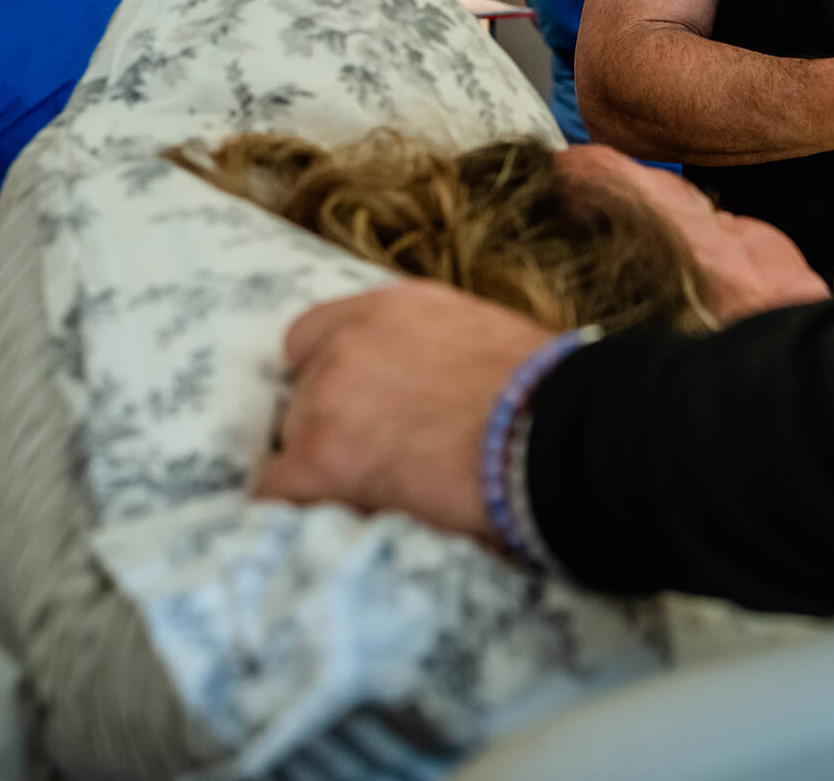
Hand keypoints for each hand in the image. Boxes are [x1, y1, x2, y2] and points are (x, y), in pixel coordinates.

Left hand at [251, 280, 553, 538]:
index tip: (356, 414)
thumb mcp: (483, 342)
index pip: (312, 339)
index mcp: (392, 308)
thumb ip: (433, 352)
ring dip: (327, 474)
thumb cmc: (547, 395)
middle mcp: (348, 342)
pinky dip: (304, 513)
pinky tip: (346, 524)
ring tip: (383, 500)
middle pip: (302, 397)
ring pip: (293, 447)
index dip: (330, 382)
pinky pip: (276, 494)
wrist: (558, 430)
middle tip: (383, 464)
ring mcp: (326, 398)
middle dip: (333, 431)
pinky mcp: (320, 458)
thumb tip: (432, 391)